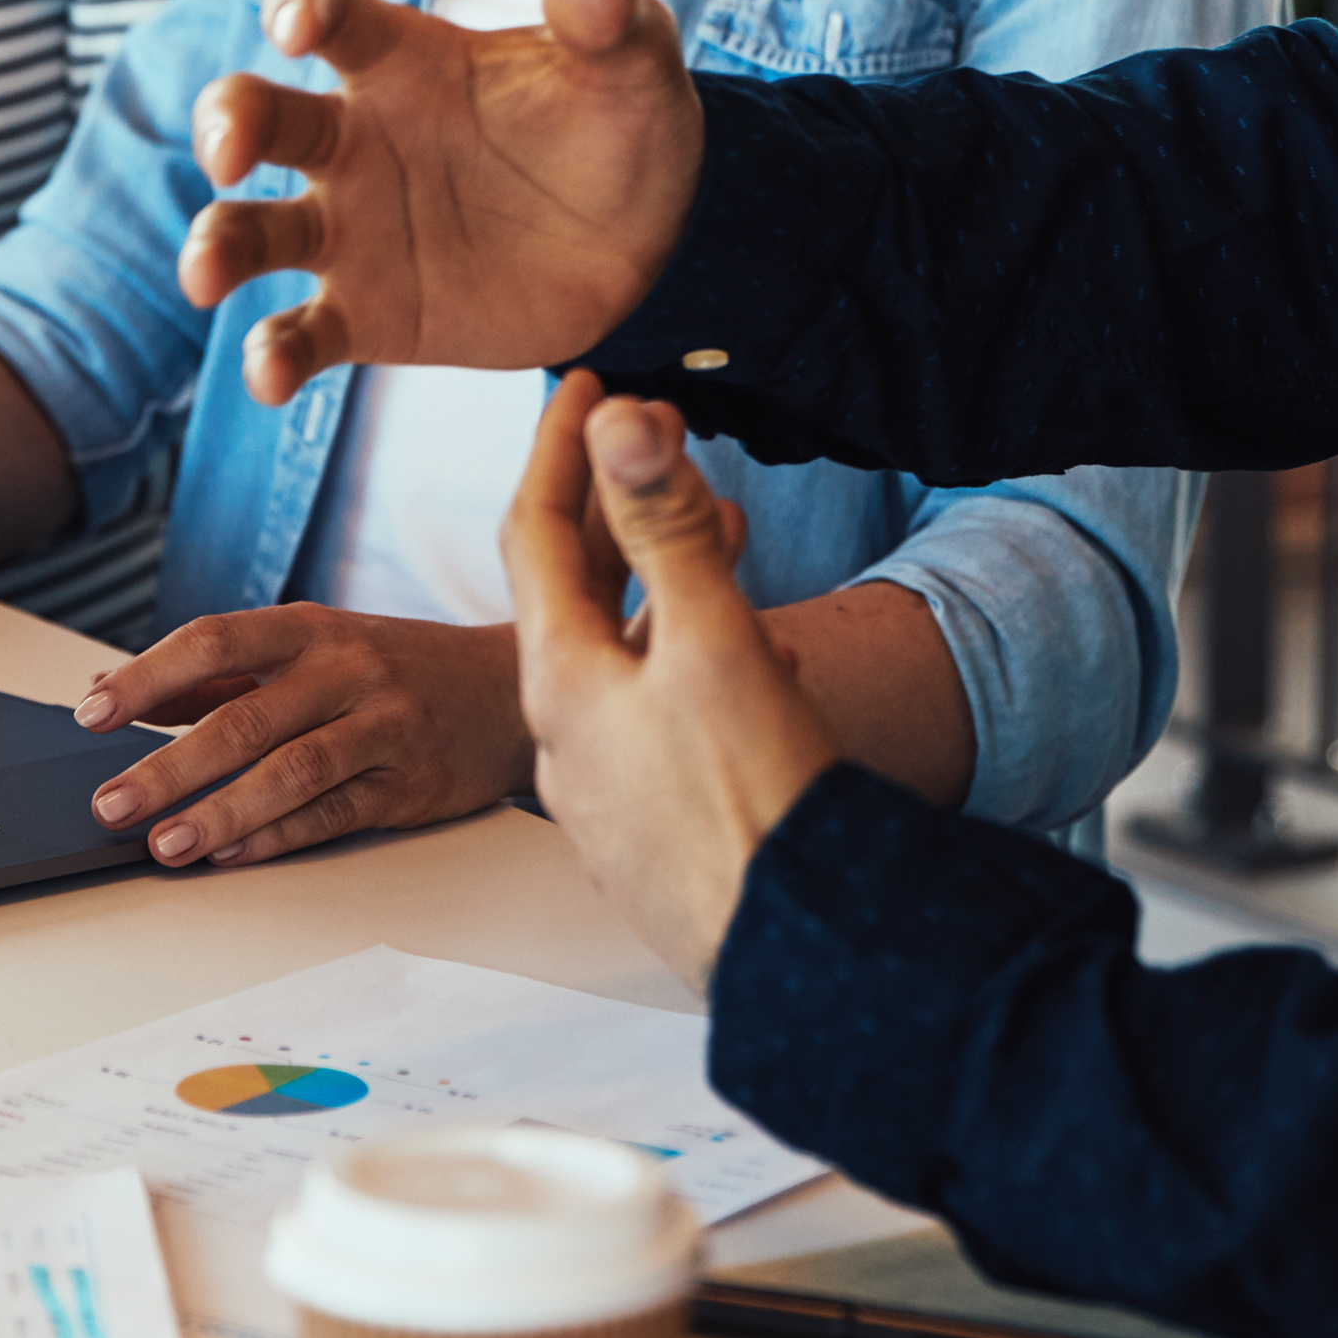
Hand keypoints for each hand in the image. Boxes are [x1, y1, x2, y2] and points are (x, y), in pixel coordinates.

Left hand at [71, 605, 533, 867]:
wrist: (508, 688)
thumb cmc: (393, 668)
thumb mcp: (312, 647)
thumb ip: (219, 674)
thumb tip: (117, 691)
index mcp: (311, 629)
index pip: (215, 642)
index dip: (149, 677)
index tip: (93, 713)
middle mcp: (346, 671)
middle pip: (245, 719)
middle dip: (169, 766)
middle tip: (111, 803)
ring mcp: (383, 728)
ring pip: (291, 772)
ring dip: (220, 813)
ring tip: (164, 845)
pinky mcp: (410, 785)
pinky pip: (336, 813)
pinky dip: (279, 836)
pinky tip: (231, 855)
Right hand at [178, 0, 704, 402]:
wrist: (656, 244)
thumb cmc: (624, 126)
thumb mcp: (627, 57)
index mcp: (403, 60)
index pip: (325, 11)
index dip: (300, 4)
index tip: (296, 22)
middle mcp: (354, 138)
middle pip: (257, 114)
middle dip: (226, 120)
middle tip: (230, 147)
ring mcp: (351, 230)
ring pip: (252, 228)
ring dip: (216, 244)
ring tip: (205, 271)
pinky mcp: (367, 314)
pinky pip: (300, 331)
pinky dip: (272, 352)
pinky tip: (270, 372)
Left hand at [504, 374, 836, 984]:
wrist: (803, 955)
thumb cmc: (753, 806)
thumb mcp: (712, 645)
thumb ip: (666, 530)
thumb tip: (619, 422)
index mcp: (562, 687)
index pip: (535, 536)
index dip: (559, 449)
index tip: (582, 383)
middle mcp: (568, 744)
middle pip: (576, 600)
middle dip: (620, 518)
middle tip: (654, 451)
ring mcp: (611, 799)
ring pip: (626, 664)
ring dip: (668, 594)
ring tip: (728, 542)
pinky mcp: (658, 840)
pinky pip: (662, 727)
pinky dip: (696, 670)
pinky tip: (762, 670)